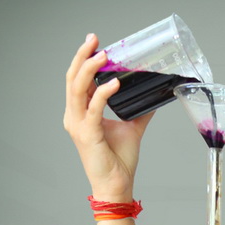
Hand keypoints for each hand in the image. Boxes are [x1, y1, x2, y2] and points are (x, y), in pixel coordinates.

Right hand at [63, 34, 153, 199]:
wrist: (117, 185)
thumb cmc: (119, 160)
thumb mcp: (131, 129)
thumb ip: (138, 112)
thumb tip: (151, 98)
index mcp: (81, 113)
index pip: (79, 80)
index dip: (85, 60)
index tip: (95, 43)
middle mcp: (75, 117)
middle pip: (73, 78)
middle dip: (83, 56)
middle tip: (94, 39)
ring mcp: (78, 125)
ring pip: (77, 88)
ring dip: (90, 69)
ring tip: (104, 55)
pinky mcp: (88, 135)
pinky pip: (94, 109)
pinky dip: (104, 93)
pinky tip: (115, 83)